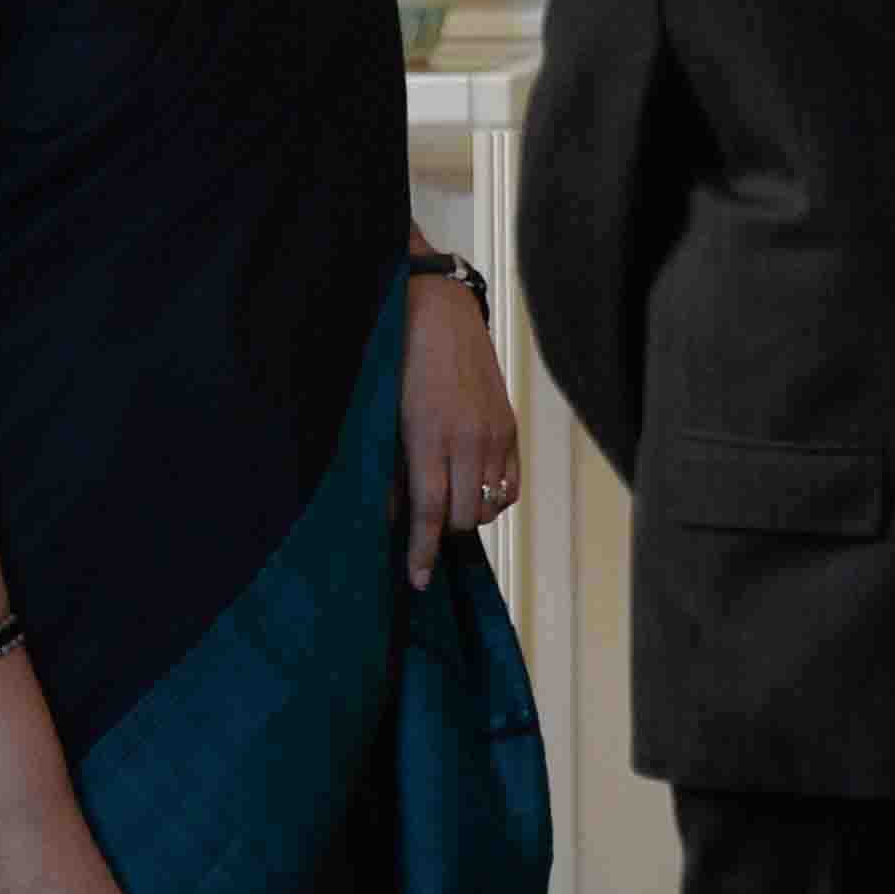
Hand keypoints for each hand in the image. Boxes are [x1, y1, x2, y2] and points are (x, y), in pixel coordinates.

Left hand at [400, 268, 520, 590]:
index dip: (422, 550)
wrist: (438, 313)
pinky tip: (474, 490)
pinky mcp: (509, 425)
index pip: (430, 511)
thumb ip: (390, 467)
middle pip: (465, 514)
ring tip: (449, 505)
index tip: (419, 580)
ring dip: (469, 514)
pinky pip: (509, 481)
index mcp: (430, 436)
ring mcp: (495, 432)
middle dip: (445, 532)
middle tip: (424, 530)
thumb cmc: (399, 361)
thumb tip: (391, 514)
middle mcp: (469, 439)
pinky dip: (493, 496)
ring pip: (490, 502)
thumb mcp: (385, 416)